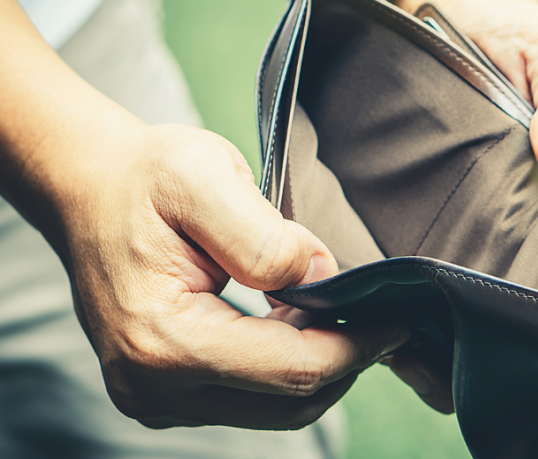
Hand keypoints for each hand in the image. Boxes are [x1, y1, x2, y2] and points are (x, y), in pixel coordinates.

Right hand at [52, 122, 408, 428]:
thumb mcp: (205, 178)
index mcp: (163, 339)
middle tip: (379, 314)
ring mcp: (155, 397)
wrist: (88, 188)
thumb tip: (324, 280)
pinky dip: (285, 369)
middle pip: (288, 401)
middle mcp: (154, 386)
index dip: (357, 346)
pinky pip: (247, 399)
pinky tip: (298, 322)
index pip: (292, 369)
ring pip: (272, 409)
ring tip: (340, 313)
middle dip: (345, 360)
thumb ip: (265, 237)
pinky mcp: (163, 392)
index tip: (398, 317)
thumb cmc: (144, 178)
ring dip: (317, 367)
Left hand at [388, 0, 537, 408]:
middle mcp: (511, 220)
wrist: (444, 7)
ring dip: (431, 319)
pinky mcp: (411, 207)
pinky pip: (405, 257)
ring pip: (453, 290)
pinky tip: (365, 309)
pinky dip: (390, 287)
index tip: (518, 347)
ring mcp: (460, 218)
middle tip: (444, 355)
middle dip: (483, 332)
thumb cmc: (512, 30)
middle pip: (506, 296)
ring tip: (395, 342)